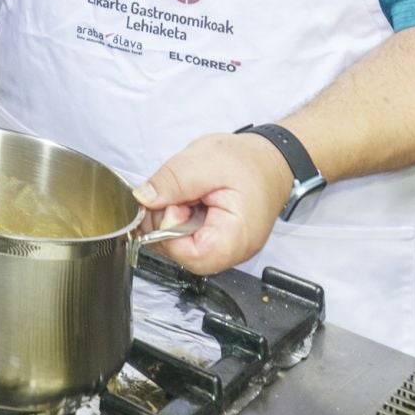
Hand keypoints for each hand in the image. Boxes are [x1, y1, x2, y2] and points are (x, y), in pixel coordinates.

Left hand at [133, 131, 290, 273]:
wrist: (271, 158)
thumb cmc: (249, 161)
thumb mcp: (205, 162)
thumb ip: (172, 182)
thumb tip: (144, 199)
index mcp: (235, 238)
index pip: (188, 255)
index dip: (168, 230)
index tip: (171, 203)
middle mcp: (232, 252)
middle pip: (181, 254)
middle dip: (167, 223)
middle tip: (180, 194)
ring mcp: (225, 249)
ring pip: (180, 246)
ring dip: (172, 219)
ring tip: (190, 194)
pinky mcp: (217, 241)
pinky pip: (187, 238)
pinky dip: (180, 218)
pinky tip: (191, 201)